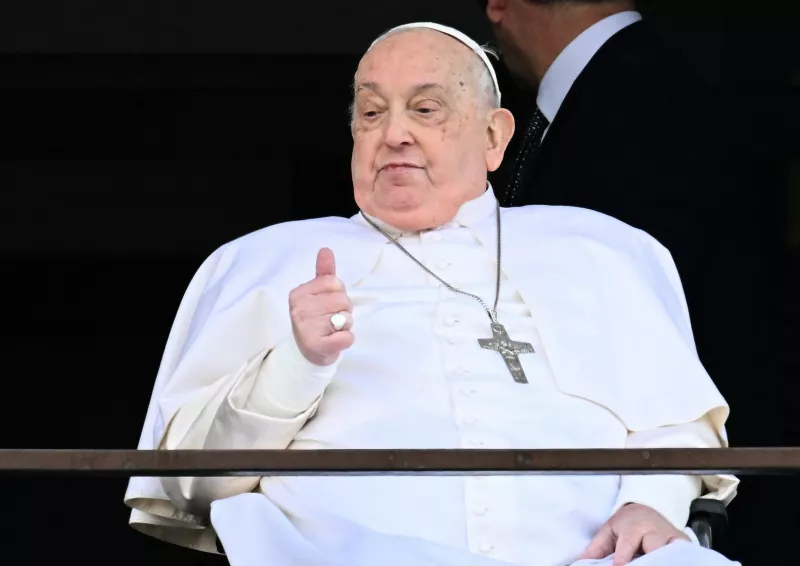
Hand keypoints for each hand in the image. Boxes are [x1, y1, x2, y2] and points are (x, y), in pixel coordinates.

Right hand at [288, 248, 354, 365]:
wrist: (307, 352)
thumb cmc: (316, 318)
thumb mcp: (318, 293)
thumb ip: (324, 272)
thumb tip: (326, 249)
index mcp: (299, 293)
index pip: (334, 283)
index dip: (338, 293)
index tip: (328, 303)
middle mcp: (299, 309)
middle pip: (342, 300)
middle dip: (344, 310)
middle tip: (332, 318)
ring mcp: (307, 328)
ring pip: (346, 319)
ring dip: (345, 325)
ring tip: (332, 330)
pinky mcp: (317, 345)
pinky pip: (347, 337)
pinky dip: (347, 340)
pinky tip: (334, 341)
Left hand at [579, 503, 689, 565]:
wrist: (647, 509)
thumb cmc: (625, 525)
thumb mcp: (608, 531)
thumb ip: (596, 549)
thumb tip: (580, 563)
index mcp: (633, 527)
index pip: (628, 545)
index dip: (623, 559)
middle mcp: (654, 531)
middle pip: (654, 547)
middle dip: (649, 560)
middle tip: (641, 565)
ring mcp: (672, 537)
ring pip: (673, 551)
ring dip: (666, 560)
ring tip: (659, 564)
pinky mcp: (684, 544)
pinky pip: (684, 554)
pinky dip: (679, 560)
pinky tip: (672, 563)